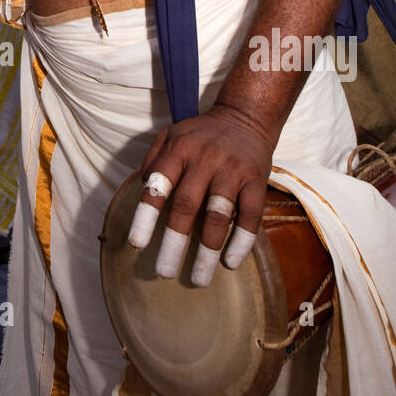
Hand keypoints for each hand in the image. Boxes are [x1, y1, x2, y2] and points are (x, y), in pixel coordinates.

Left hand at [127, 104, 273, 286]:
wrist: (244, 117)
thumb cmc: (200, 135)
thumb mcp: (170, 135)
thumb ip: (153, 160)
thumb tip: (142, 191)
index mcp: (179, 149)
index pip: (158, 186)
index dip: (146, 217)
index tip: (138, 246)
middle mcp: (205, 159)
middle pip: (187, 206)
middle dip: (174, 243)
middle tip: (164, 272)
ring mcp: (233, 170)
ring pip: (218, 215)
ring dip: (207, 250)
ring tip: (198, 278)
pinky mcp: (257, 180)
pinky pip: (250, 216)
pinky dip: (241, 241)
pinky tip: (230, 262)